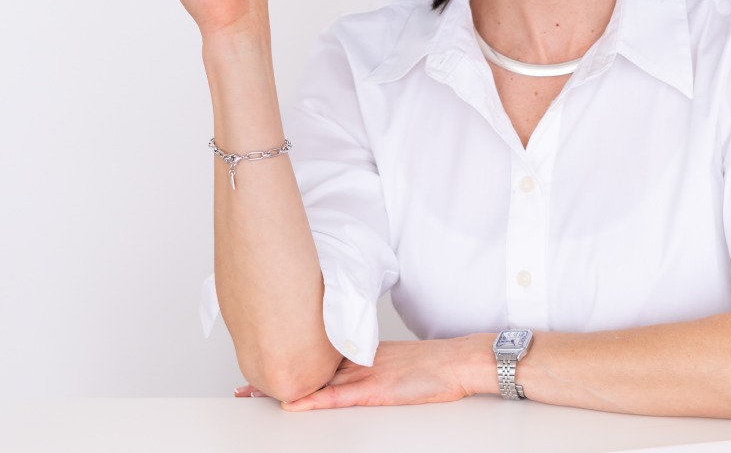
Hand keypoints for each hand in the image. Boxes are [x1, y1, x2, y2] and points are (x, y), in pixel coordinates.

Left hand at [261, 338, 487, 410]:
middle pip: (309, 368)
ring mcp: (365, 375)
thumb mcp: (397, 363)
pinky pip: (338, 398)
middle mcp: (358, 362)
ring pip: (317, 382)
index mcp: (363, 354)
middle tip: (244, 385)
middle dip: (276, 376)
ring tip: (254, 394)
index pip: (317, 358)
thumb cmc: (436, 365)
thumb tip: (350, 375)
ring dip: (286, 388)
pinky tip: (294, 403)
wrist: (459, 361)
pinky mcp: (375, 391)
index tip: (264, 364)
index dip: (289, 361)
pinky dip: (314, 401)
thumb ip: (372, 365)